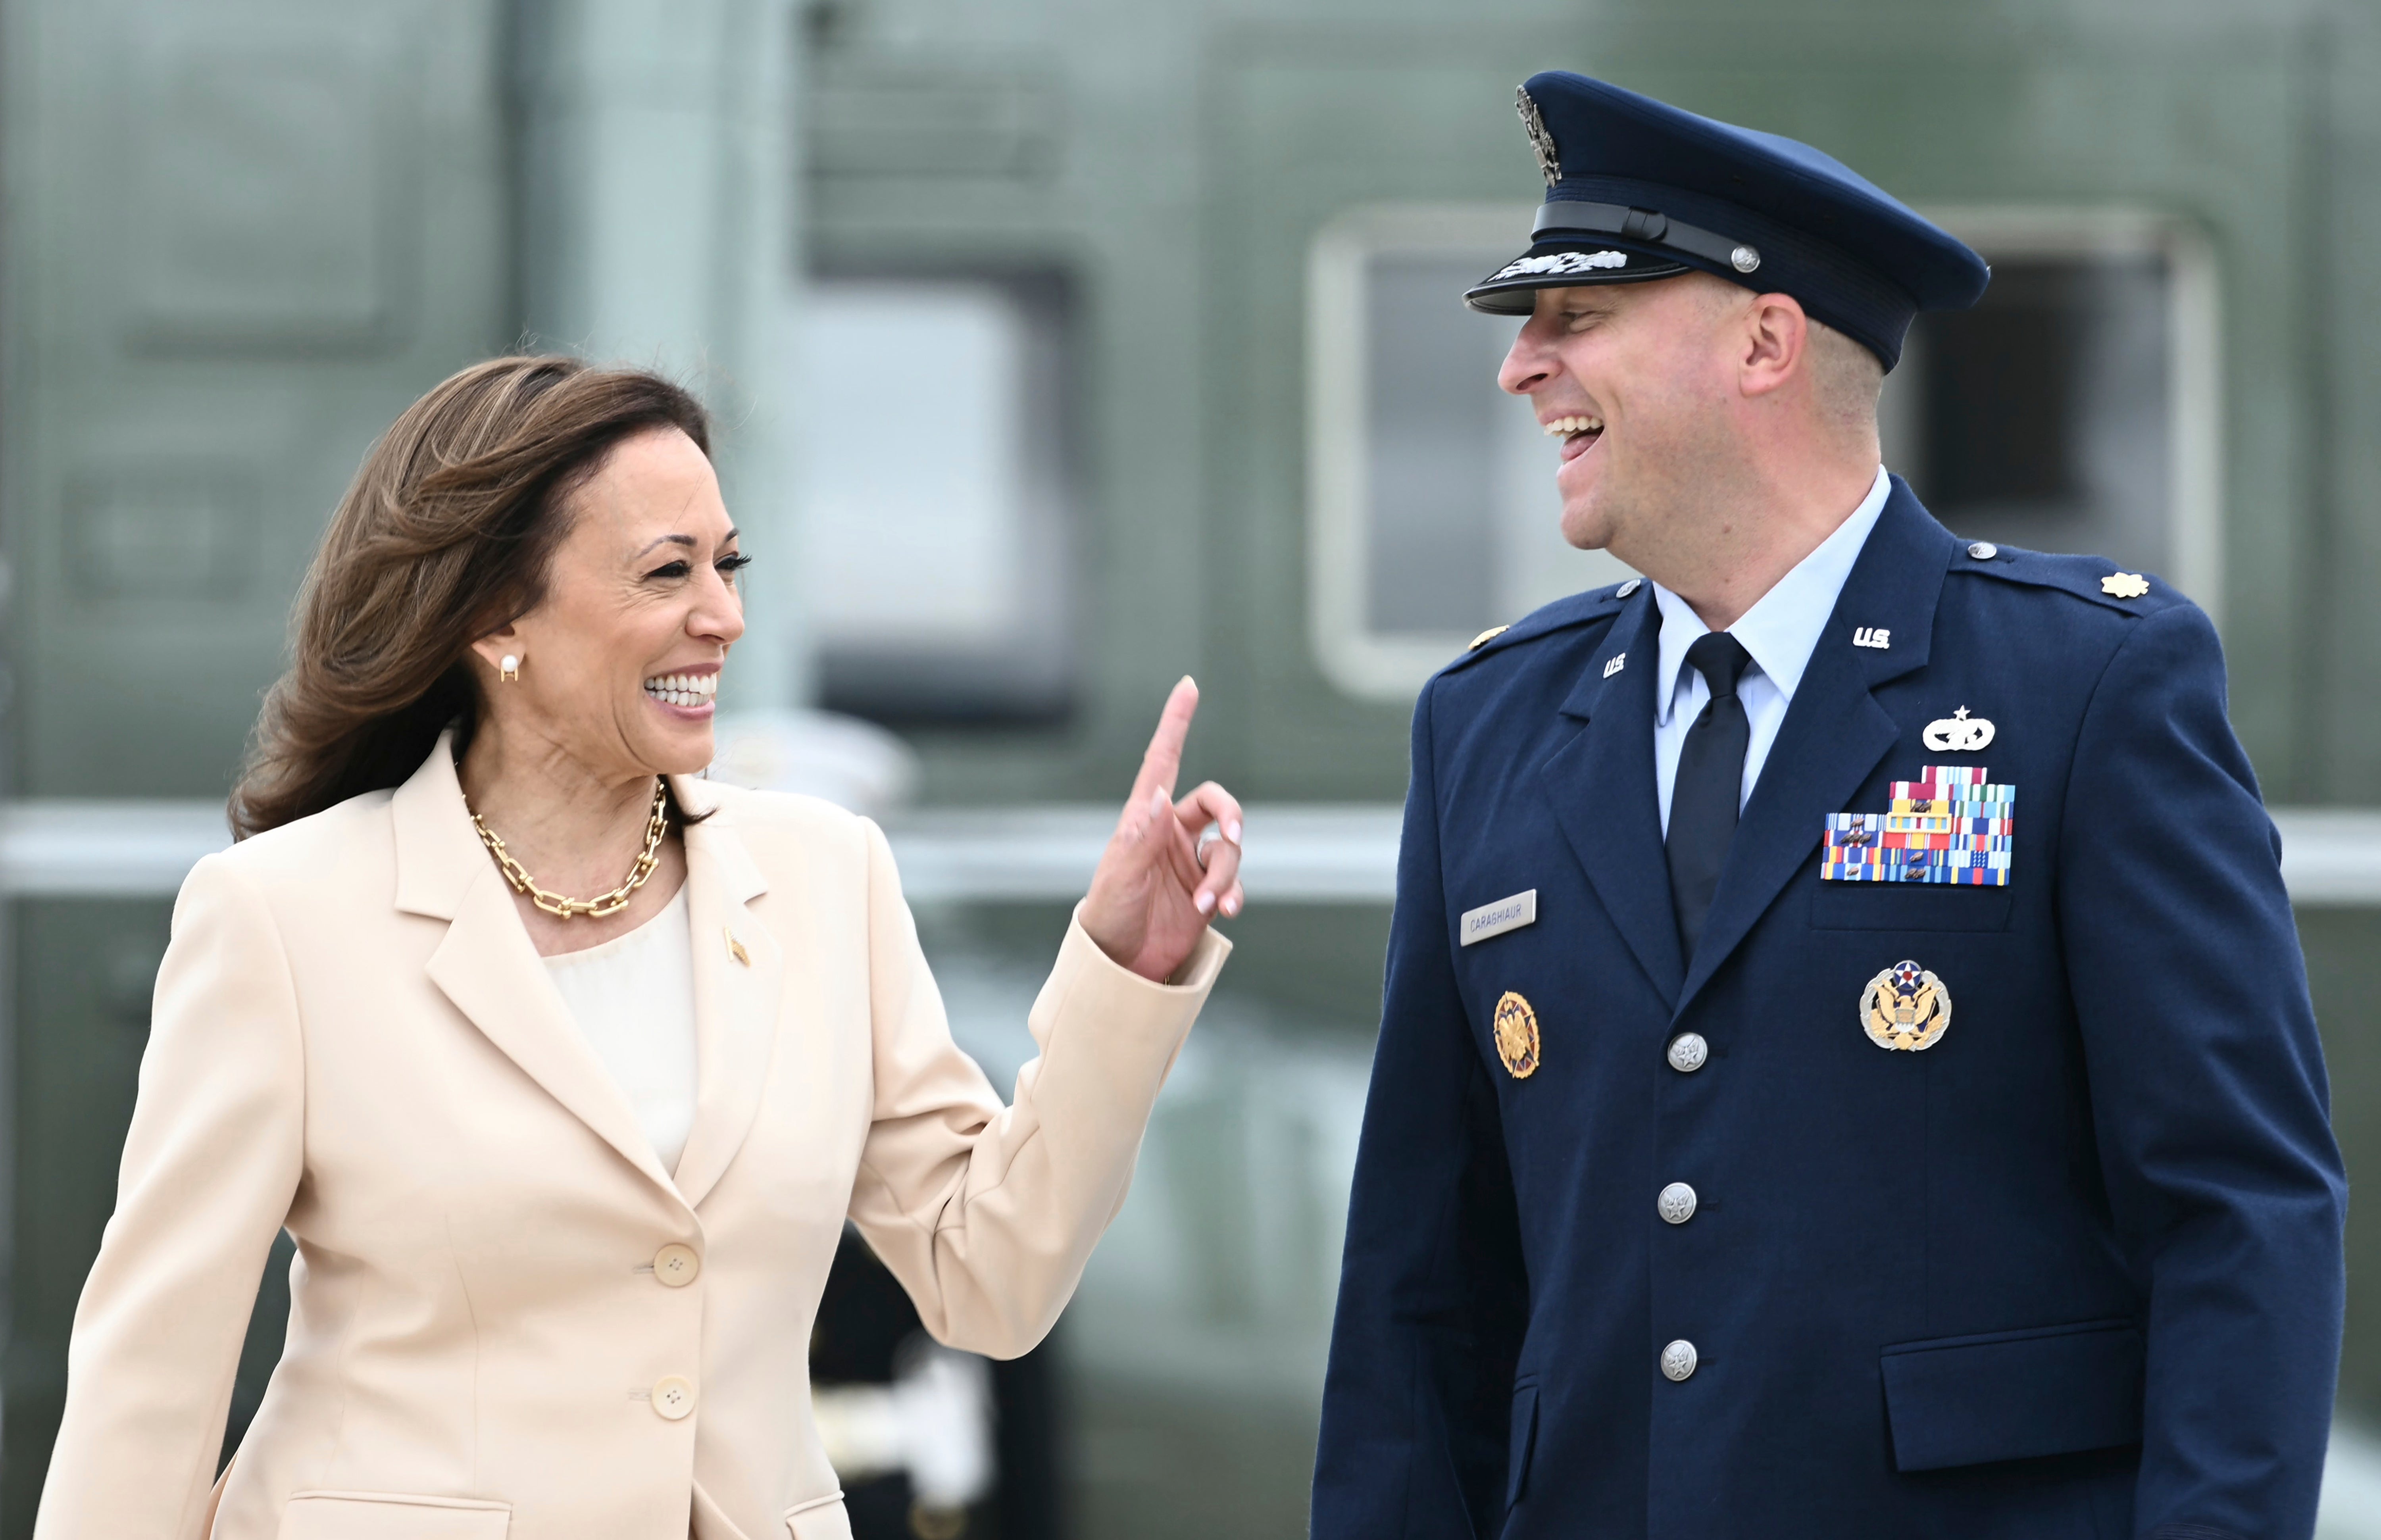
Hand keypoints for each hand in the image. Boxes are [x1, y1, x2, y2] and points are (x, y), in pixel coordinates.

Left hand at [1080, 677, 1243, 981]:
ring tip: (1211, 902)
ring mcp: (1191, 862)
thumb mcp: (1120, 877)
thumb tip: (1158, 794)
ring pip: (1230, 848)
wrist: (1119, 966)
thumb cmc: (1108, 917)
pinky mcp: (1207, 891)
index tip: (1188, 687)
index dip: (1176, 723)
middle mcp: (1171, 834)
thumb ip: (1140, 838)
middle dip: (1232, 817)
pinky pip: (1235, 880)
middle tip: (1232, 837)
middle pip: (1217, 804)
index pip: (1163, 760)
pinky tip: (1227, 910)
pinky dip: (1236, 891)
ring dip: (1227, 873)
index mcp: (1144, 819)